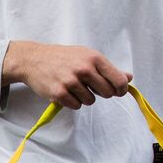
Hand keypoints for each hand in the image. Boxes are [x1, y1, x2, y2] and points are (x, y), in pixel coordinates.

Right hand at [3, 41, 131, 109]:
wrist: (34, 59)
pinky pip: (76, 106)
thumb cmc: (63, 57)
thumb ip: (108, 68)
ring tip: (74, 87)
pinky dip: (73, 102)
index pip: (118, 79)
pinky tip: (66, 92)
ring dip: (85, 97)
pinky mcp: (59, 93)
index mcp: (94, 58)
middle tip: (91, 87)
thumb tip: (128, 78)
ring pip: (90, 101)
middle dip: (102, 93)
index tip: (119, 91)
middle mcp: (84, 69)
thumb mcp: (87, 56)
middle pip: (107, 93)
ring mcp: (71, 82)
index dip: (121, 89)